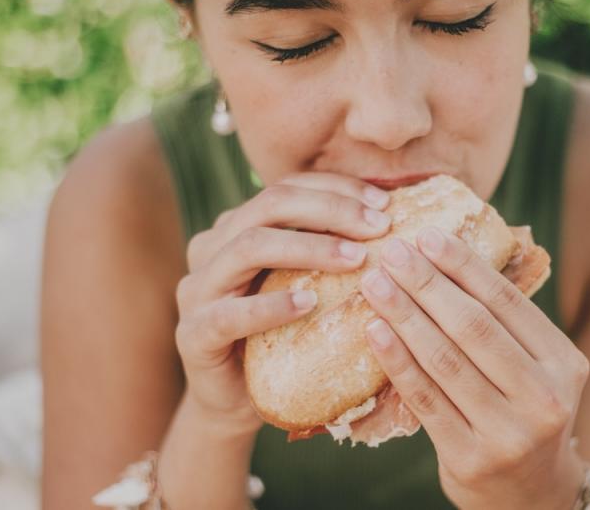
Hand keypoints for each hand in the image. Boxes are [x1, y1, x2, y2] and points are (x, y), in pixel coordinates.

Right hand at [174, 172, 392, 431]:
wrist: (238, 401)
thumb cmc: (284, 336)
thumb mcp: (308, 285)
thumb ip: (331, 252)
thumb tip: (396, 218)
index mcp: (237, 226)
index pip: (287, 187)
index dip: (337, 189)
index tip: (385, 202)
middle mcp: (211, 246)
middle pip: (269, 205)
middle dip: (330, 210)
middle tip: (379, 227)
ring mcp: (196, 289)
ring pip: (249, 247)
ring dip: (309, 248)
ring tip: (356, 259)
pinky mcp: (193, 334)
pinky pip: (230, 314)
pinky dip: (272, 306)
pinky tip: (309, 305)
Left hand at [359, 227, 589, 508]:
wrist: (531, 496)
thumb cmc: (522, 416)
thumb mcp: (536, 372)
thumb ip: (504, 329)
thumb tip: (441, 260)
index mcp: (564, 363)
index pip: (507, 302)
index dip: (464, 265)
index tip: (428, 236)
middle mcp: (544, 397)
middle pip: (474, 327)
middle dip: (427, 283)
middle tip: (393, 252)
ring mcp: (509, 432)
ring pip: (445, 360)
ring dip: (404, 315)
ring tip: (375, 284)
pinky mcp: (471, 459)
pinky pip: (425, 399)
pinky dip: (397, 361)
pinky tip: (374, 331)